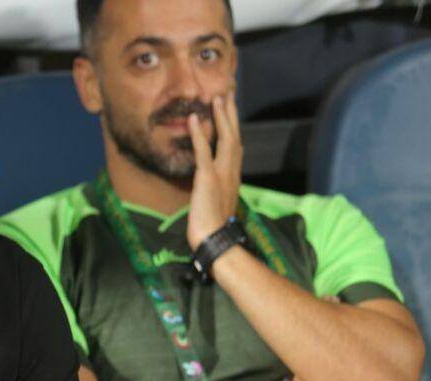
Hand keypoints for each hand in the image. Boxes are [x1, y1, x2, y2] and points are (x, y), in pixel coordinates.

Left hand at [186, 91, 243, 250]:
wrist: (214, 237)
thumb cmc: (213, 224)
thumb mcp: (219, 200)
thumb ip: (219, 186)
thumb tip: (215, 180)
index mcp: (234, 175)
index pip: (235, 145)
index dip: (233, 126)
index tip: (230, 110)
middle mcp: (232, 170)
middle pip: (234, 135)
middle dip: (231, 113)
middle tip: (228, 93)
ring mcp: (221, 172)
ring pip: (224, 138)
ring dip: (221, 116)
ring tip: (216, 97)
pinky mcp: (207, 178)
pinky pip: (203, 151)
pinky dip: (198, 134)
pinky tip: (194, 119)